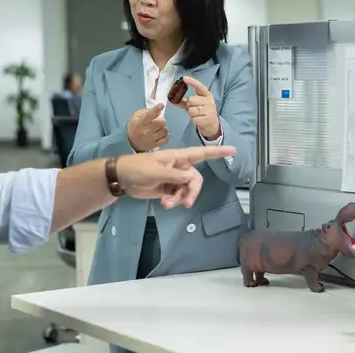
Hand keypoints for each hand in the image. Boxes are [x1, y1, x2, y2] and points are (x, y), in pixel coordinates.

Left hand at [116, 146, 236, 208]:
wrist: (121, 179)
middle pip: (195, 180)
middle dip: (191, 192)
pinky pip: (178, 196)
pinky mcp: (168, 188)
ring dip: (180, 199)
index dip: (217, 152)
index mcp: (178, 157)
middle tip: (185, 203)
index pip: (201, 153)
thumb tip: (190, 178)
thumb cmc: (137, 169)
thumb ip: (174, 176)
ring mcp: (173, 178)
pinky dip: (173, 201)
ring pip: (187, 190)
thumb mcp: (155, 171)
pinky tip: (164, 204)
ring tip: (167, 204)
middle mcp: (179, 167)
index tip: (232, 150)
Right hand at [126, 104, 168, 151]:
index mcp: (140, 122)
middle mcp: (146, 131)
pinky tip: (161, 133)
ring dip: (163, 127)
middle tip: (157, 121)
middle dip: (161, 120)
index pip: (149, 115)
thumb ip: (147, 111)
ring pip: (165, 130)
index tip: (161, 105)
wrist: (130, 142)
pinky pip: (166, 139)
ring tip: (158, 128)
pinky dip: (166, 135)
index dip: (156, 109)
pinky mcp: (155, 145)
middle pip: (161, 122)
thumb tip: (159, 112)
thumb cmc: (134, 126)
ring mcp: (151, 139)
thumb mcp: (136, 116)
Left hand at [176, 77, 220, 140]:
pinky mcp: (207, 119)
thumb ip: (184, 101)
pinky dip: (193, 119)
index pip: (199, 86)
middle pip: (191, 100)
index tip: (184, 78)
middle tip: (193, 107)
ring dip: (191, 113)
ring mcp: (209, 110)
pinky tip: (198, 119)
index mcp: (207, 95)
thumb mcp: (195, 104)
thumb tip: (172, 99)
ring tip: (196, 114)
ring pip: (191, 110)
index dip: (192, 82)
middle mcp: (209, 101)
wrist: (212, 123)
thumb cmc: (202, 111)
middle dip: (189, 105)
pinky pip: (193, 118)